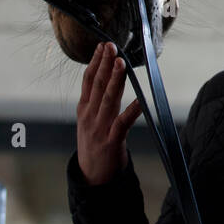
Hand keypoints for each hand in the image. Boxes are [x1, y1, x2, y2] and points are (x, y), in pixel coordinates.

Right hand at [76, 41, 143, 185]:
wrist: (92, 177)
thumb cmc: (94, 144)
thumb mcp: (89, 120)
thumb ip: (95, 100)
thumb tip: (106, 75)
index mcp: (84, 109)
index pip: (88, 80)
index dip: (96, 62)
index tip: (103, 46)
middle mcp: (89, 116)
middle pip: (97, 85)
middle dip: (105, 64)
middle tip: (112, 46)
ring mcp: (99, 129)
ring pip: (108, 100)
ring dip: (115, 80)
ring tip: (121, 63)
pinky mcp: (111, 142)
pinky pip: (122, 124)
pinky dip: (131, 112)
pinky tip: (139, 101)